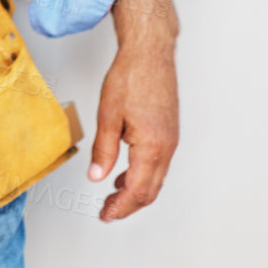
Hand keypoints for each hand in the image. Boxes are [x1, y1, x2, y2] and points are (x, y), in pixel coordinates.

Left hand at [88, 0, 178, 222]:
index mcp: (152, 146)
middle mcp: (167, 146)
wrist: (150, 52)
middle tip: (107, 212)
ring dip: (136, 192)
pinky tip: (125, 173)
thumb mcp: (108, 115)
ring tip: (113, 197)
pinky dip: (143, 175)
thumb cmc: (131, 77)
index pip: (137, 190)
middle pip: (150, 190)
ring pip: (156, 178)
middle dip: (128, 206)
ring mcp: (171, 139)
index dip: (121, 208)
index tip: (105, 215)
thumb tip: (97, 177)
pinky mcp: (169, 131)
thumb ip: (103, 150)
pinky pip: (159, 163)